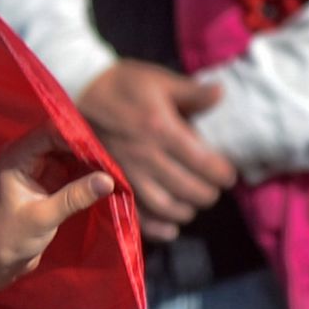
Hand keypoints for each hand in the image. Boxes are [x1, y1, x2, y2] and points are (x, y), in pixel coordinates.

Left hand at [0, 129, 115, 308]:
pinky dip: (89, 175)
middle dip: (89, 148)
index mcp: (18, 156)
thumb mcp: (43, 217)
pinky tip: (108, 179)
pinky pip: (73, 172)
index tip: (104, 149)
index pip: (51, 132)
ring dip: (92, 161)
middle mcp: (28, 157)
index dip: (78, 137)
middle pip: (64, 140)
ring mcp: (40, 170)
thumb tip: (108, 180)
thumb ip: (75, 197)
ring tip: (116, 168)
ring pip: (71, 155)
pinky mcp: (49, 185)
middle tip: (116, 159)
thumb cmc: (8, 239)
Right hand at [77, 60, 234, 241]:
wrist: (80, 92)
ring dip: (185, 210)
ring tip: (192, 203)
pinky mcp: (112, 182)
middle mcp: (146, 156)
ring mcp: (127, 173)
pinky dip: (157, 227)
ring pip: (165, 206)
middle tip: (213, 188)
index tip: (228, 175)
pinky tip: (171, 227)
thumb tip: (222, 93)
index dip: (222, 174)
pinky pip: (136, 214)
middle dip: (208, 193)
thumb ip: (192, 93)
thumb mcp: (160, 81)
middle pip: (188, 189)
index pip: (203, 163)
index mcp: (162, 129)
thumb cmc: (124, 84)